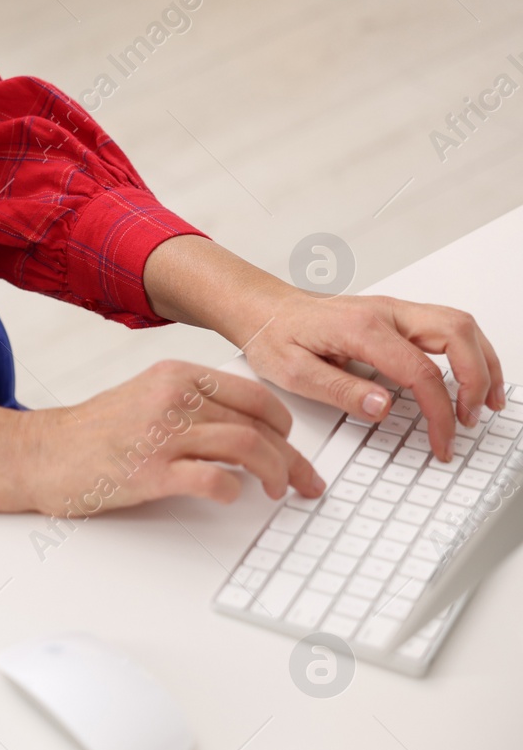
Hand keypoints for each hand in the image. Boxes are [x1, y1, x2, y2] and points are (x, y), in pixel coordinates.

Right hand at [15, 361, 322, 514]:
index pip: (254, 396)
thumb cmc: (89, 433)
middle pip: (258, 424)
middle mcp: (173, 399)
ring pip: (247, 446)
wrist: (38, 453)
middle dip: (292, 457)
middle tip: (304, 481)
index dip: (285, 426)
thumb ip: (191, 404)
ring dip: (275, 473)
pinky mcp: (149, 472)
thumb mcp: (145, 397)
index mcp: (176, 376)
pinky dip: (232, 490)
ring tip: (278, 492)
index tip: (292, 448)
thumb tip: (242, 430)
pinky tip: (232, 496)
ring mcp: (161, 435)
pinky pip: (212, 478)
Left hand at [143, 235, 504, 459]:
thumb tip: (382, 408)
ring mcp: (395, 311)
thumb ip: (339, 390)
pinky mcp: (396, 317)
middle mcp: (386, 313)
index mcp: (362, 329)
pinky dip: (469, 351)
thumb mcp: (292, 372)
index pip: (421, 371)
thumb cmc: (273, 336)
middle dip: (477, 380)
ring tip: (486, 402)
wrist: (263, 310)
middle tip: (468, 420)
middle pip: (457, 335)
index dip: (440, 410)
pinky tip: (472, 375)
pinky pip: (448, 327)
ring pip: (460, 325)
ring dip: (483, 362)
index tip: (442, 439)